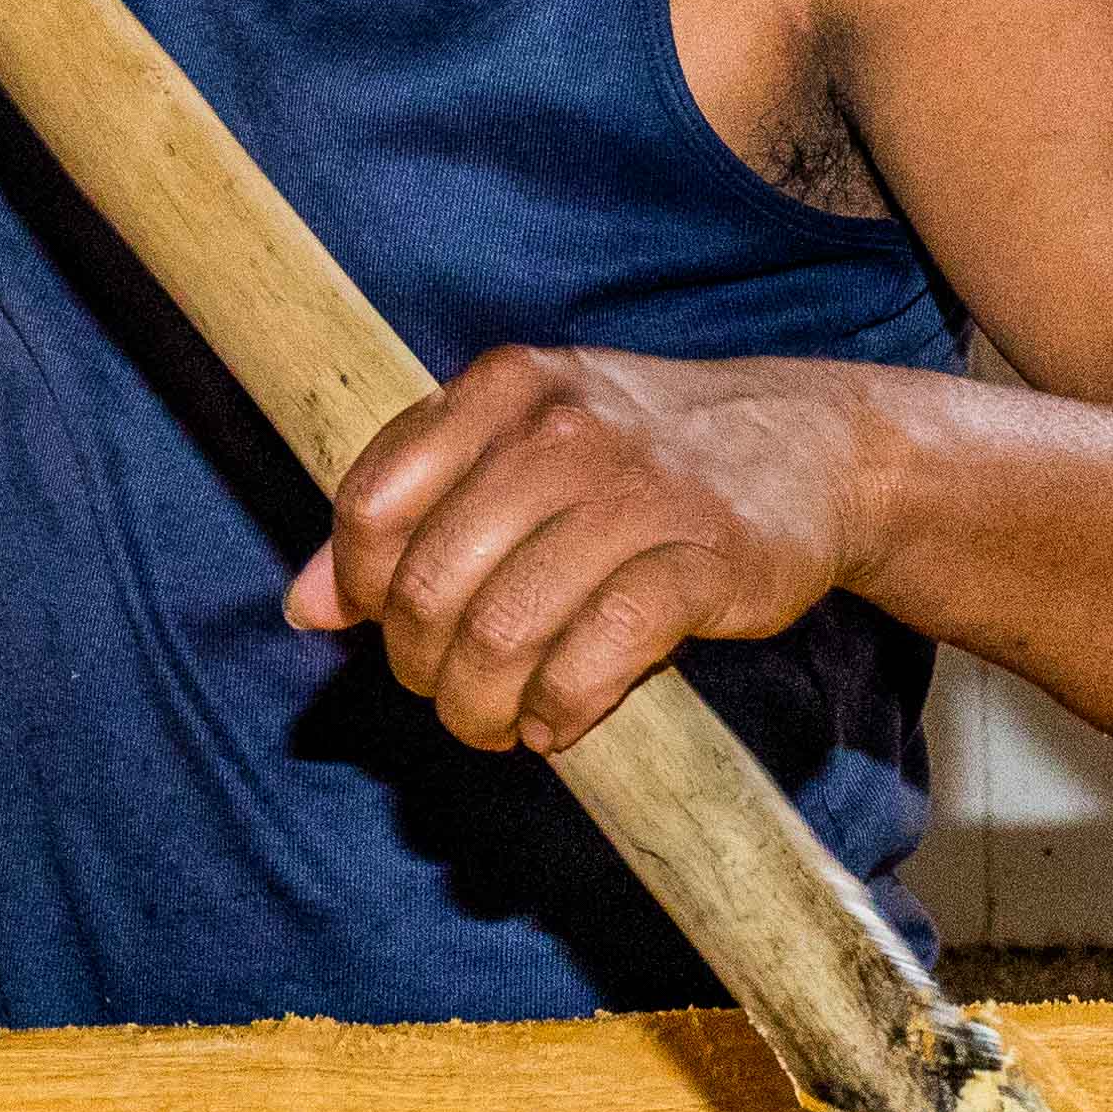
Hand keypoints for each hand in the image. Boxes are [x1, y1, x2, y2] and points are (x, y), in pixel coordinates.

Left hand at [284, 346, 882, 753]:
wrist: (810, 446)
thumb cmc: (637, 458)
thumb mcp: (517, 449)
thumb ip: (410, 509)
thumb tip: (303, 607)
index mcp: (501, 389)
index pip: (372, 507)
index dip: (366, 594)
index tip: (398, 628)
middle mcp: (562, 429)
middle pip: (433, 587)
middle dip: (423, 668)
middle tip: (452, 692)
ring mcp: (637, 492)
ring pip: (504, 632)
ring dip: (482, 707)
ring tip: (498, 722)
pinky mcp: (705, 560)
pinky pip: (595, 657)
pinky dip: (559, 710)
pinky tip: (558, 720)